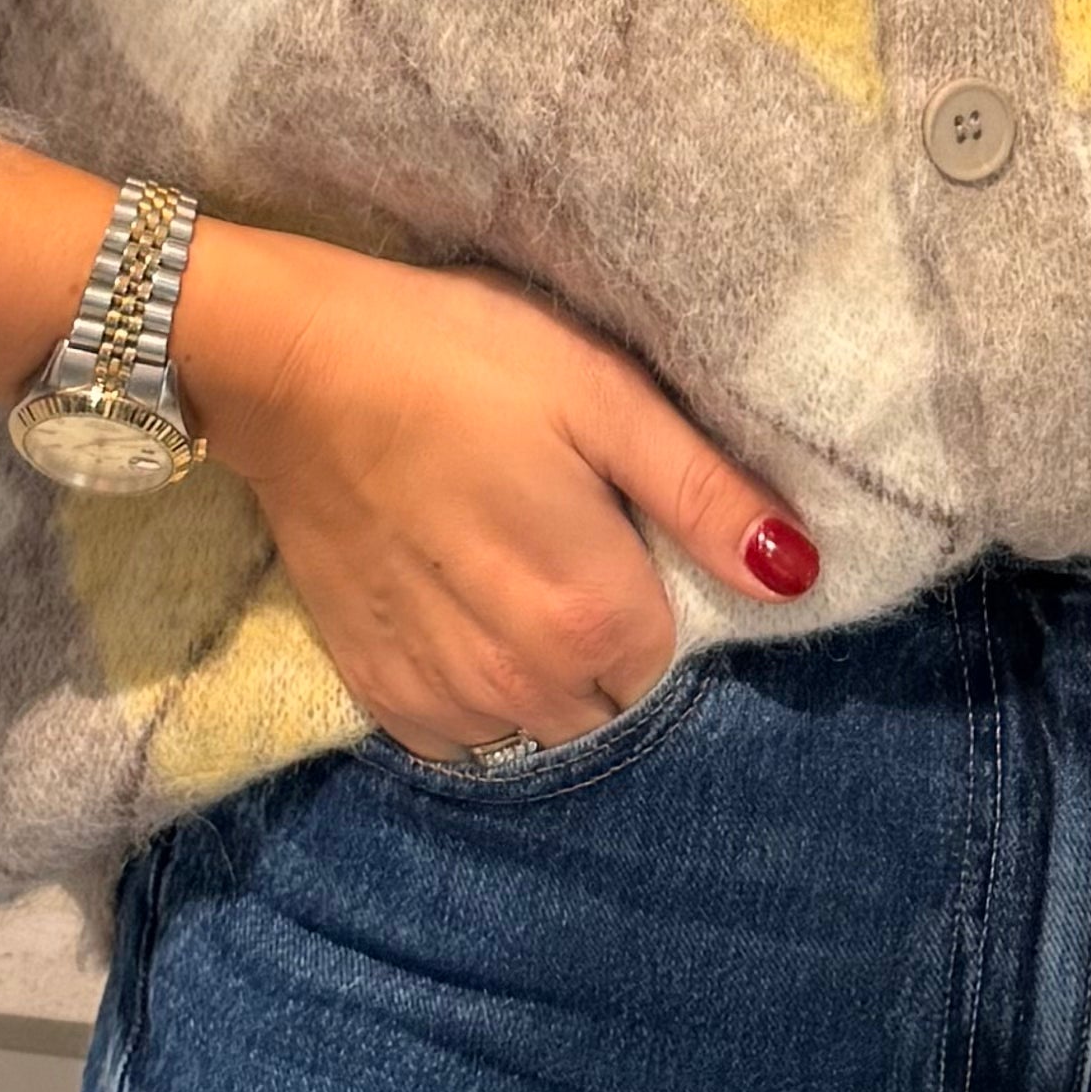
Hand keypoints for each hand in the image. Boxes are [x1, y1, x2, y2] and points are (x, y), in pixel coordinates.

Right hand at [167, 216, 820, 760]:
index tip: (616, 522)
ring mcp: (444, 702)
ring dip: (543, 669)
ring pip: (539, 724)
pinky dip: (476, 687)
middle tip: (561, 536)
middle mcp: (524, 685)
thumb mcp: (601, 393)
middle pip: (609, 699)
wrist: (291, 365)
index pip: (671, 653)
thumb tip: (799, 574)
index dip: (656, 586)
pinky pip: (465, 734)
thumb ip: (703, 494)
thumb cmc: (457, 358)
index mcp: (593, 613)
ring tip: (505, 564)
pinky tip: (455, 604)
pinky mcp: (379, 696)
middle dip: (606, 639)